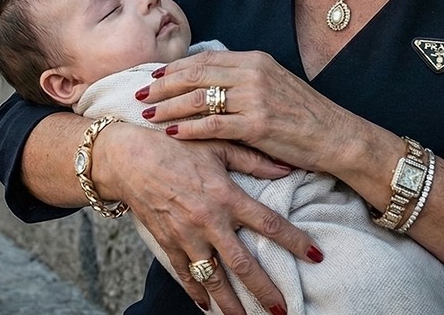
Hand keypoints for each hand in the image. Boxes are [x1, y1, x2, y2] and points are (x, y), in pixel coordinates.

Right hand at [96, 123, 318, 314]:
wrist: (128, 158)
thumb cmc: (174, 146)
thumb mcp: (215, 145)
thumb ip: (252, 159)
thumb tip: (287, 166)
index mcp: (224, 195)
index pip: (267, 223)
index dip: (294, 240)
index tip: (316, 256)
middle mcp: (207, 220)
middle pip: (242, 264)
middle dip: (264, 290)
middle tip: (283, 311)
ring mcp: (185, 235)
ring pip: (212, 278)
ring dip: (231, 303)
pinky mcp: (166, 242)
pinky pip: (184, 274)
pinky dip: (196, 293)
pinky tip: (208, 307)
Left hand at [141, 49, 362, 173]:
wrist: (336, 135)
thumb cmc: (302, 113)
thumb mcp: (272, 83)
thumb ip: (241, 78)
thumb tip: (204, 79)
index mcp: (254, 60)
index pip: (203, 59)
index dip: (174, 67)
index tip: (152, 76)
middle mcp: (252, 74)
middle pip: (194, 74)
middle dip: (162, 85)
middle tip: (138, 94)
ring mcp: (255, 99)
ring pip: (198, 99)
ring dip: (168, 107)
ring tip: (147, 114)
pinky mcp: (258, 125)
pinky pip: (212, 125)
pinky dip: (188, 128)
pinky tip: (171, 132)